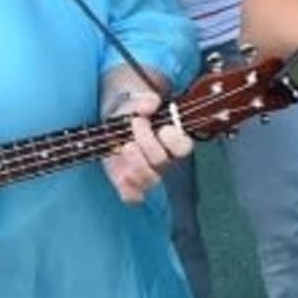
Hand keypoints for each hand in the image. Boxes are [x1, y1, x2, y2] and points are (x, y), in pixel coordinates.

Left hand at [97, 77, 194, 203]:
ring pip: (149, 179)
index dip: (174, 140)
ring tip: (125, 145)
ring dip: (136, 162)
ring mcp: (147, 174)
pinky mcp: (130, 184)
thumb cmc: (130, 115)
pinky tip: (120, 174)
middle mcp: (163, 161)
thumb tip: (150, 104)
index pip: (183, 147)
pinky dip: (127, 188)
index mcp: (172, 141)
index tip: (162, 128)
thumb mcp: (135, 103)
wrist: (113, 126)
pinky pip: (133, 196)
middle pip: (161, 161)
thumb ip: (143, 101)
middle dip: (147, 141)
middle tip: (135, 124)